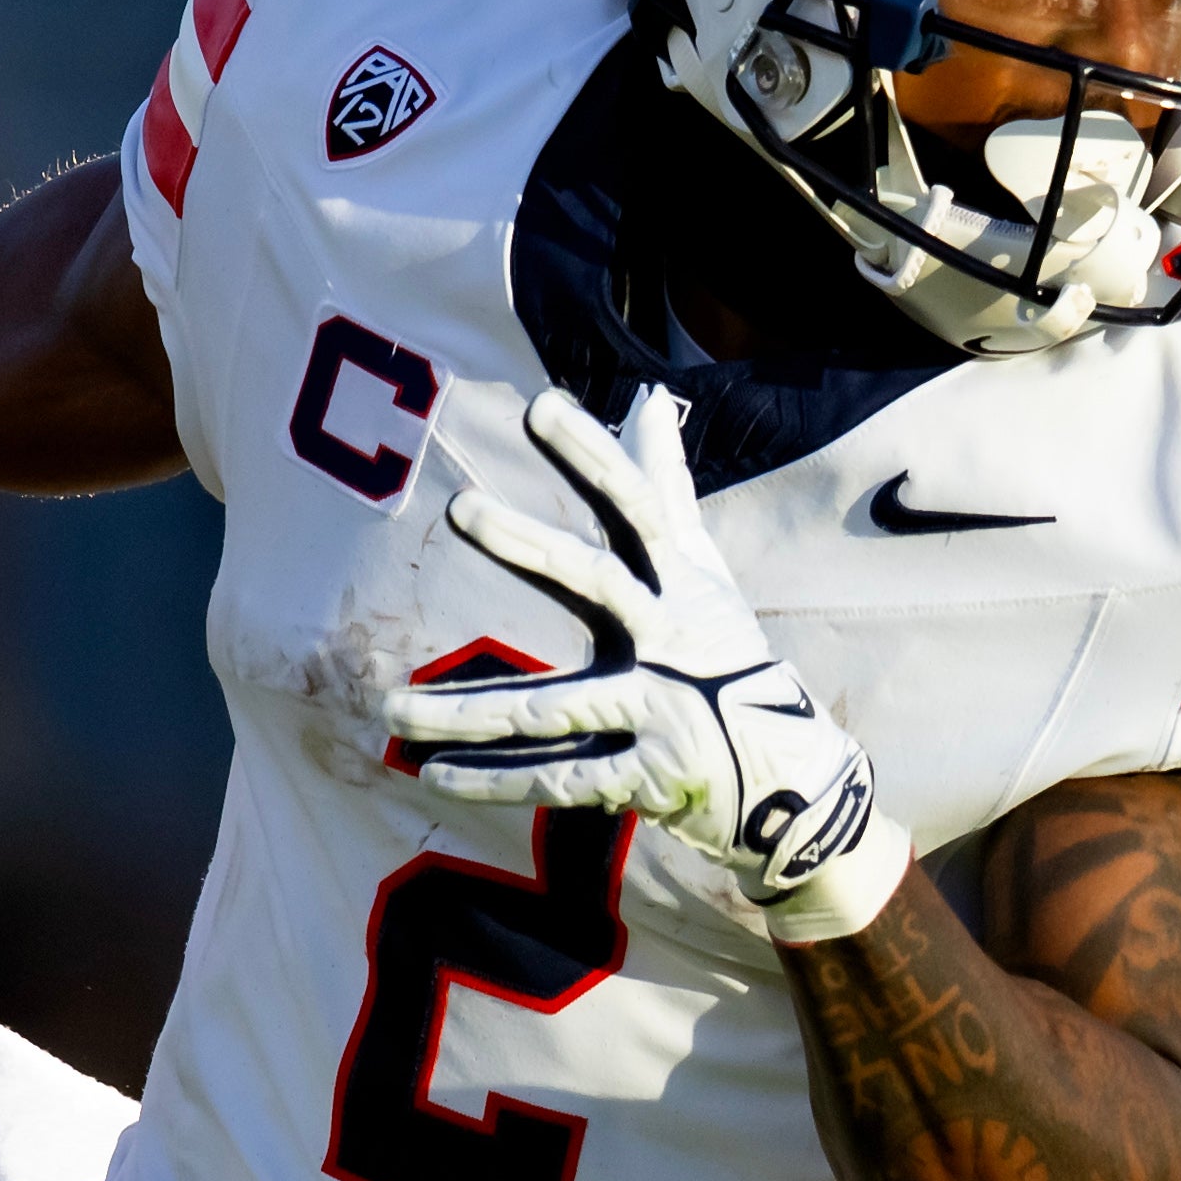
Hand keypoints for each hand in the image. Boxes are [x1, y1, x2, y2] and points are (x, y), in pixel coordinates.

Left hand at [386, 388, 910, 940]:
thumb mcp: (703, 572)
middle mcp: (670, 640)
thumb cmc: (727, 658)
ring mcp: (659, 710)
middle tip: (461, 506)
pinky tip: (432, 775)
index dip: (595, 455)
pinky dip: (495, 780)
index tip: (540, 405)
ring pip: (550, 708)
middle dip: (531, 544)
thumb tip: (645, 400)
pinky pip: (558, 779)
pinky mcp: (646, 776)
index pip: (638, 506)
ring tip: (389, 709)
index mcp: (680, 587)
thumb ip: (665, 489)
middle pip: (597, 581)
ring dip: (465, 713)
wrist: (791, 779)